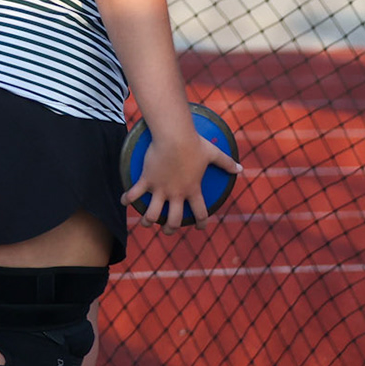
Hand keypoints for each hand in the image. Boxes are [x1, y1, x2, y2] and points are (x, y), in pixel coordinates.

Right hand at [121, 129, 241, 233]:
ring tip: (146, 222)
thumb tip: (240, 168)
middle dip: (171, 229)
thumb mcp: (213, 153)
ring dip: (148, 221)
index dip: (201, 223)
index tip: (200, 228)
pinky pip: (134, 194)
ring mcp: (160, 189)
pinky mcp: (147, 180)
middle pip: (173, 221)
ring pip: (152, 215)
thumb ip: (226, 162)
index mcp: (192, 189)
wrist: (173, 136)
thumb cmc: (193, 143)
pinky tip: (124, 201)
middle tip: (168, 229)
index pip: (200, 213)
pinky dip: (127, 199)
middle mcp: (176, 194)